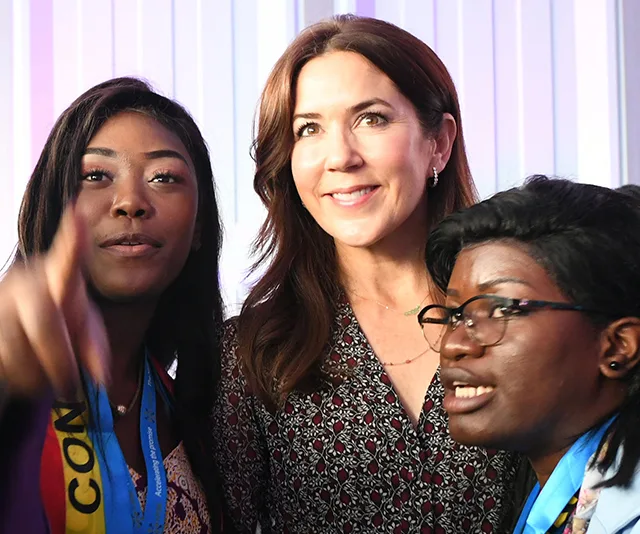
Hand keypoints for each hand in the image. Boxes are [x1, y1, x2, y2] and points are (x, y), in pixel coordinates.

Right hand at [0, 207, 108, 397]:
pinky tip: (27, 377)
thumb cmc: (61, 325)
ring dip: (36, 375)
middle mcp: (26, 282)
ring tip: (51, 381)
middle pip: (43, 320)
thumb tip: (102, 376)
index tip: (78, 215)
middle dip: (59, 360)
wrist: (21, 331)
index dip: (73, 239)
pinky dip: (17, 379)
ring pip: (14, 346)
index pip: (69, 258)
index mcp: (59, 278)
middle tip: (72, 387)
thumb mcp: (84, 333)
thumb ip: (96, 348)